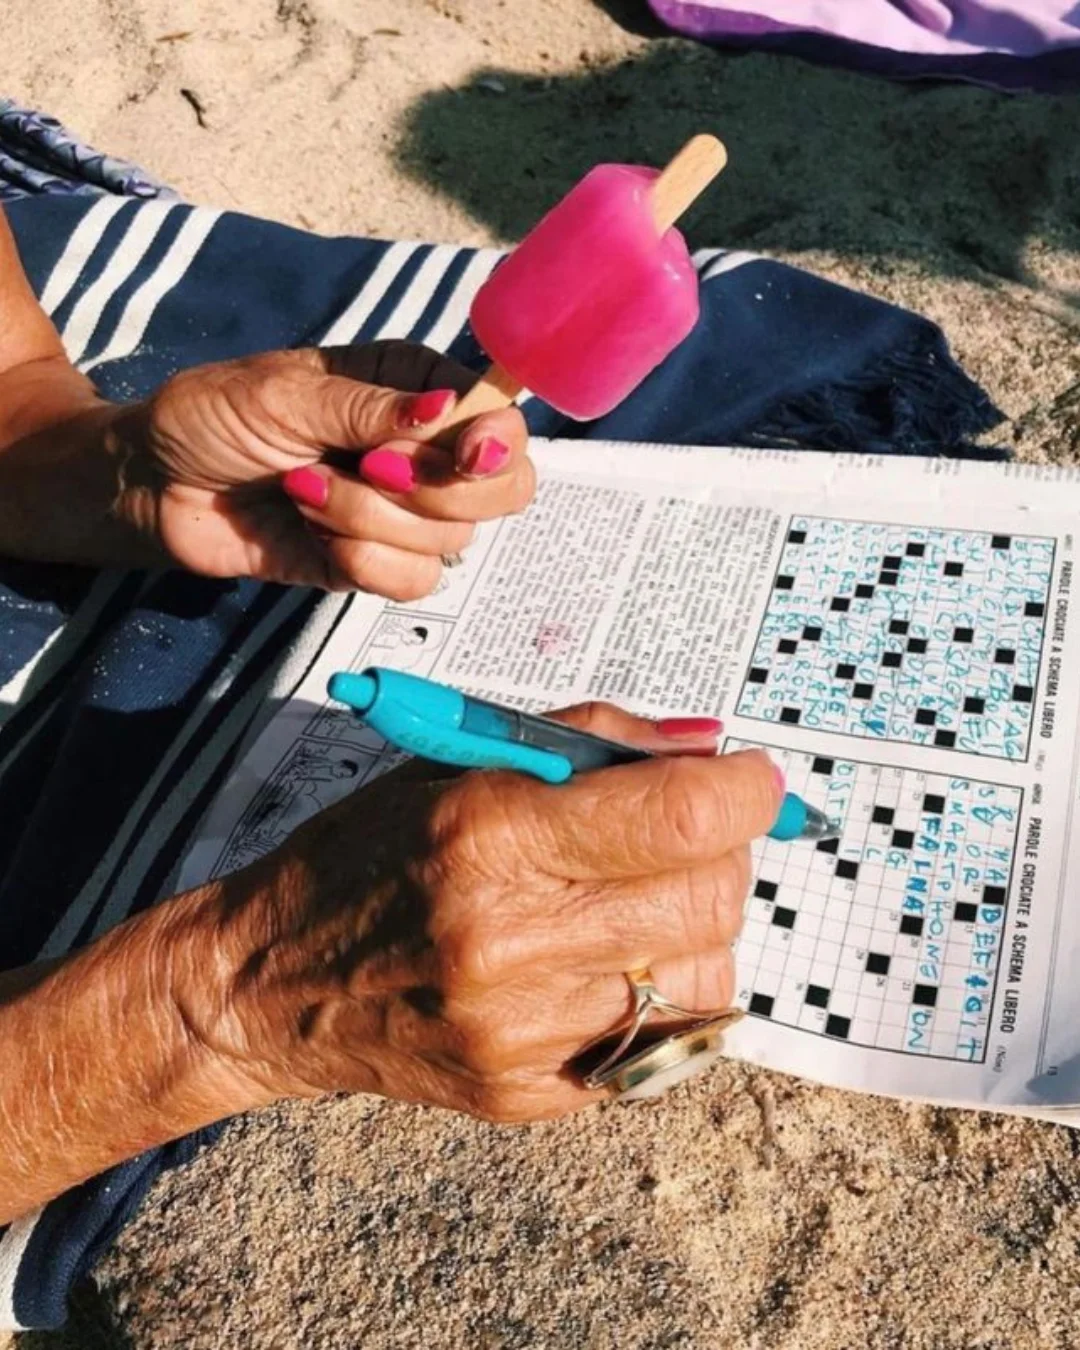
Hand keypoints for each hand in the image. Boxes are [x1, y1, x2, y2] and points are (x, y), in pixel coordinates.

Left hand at [111, 341, 532, 596]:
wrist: (155, 485)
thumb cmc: (213, 416)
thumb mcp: (287, 393)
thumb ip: (374, 407)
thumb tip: (450, 409)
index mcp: (416, 389)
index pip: (502, 419)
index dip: (498, 442)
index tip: (466, 454)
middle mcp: (422, 452)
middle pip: (504, 490)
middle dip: (435, 489)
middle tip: (367, 467)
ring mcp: (402, 513)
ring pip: (451, 541)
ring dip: (371, 520)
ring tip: (304, 490)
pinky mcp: (373, 565)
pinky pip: (412, 582)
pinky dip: (362, 561)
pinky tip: (313, 533)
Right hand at [178, 707, 779, 1121]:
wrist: (273, 983)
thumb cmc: (367, 854)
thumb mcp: (458, 763)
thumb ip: (589, 741)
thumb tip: (706, 748)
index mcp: (491, 837)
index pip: (676, 819)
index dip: (743, 789)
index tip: (754, 777)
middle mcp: (513, 942)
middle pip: (709, 896)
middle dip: (724, 850)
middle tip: (685, 833)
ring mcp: (526, 1032)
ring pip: (706, 972)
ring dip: (697, 923)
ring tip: (636, 900)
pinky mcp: (533, 1094)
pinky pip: (666, 1041)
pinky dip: (665, 992)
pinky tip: (611, 961)